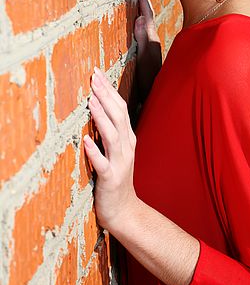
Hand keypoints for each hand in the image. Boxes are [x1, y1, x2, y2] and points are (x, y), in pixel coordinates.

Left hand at [84, 67, 137, 232]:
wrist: (124, 211)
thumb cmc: (115, 178)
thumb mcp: (116, 151)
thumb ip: (110, 131)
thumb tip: (97, 107)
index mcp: (127, 138)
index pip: (120, 108)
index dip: (109, 90)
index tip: (97, 73)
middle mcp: (126, 147)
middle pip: (118, 116)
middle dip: (106, 96)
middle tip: (94, 78)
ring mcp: (120, 162)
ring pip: (112, 135)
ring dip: (102, 117)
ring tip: (92, 102)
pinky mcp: (110, 179)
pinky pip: (102, 164)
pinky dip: (94, 152)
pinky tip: (85, 141)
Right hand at [135, 0, 161, 100]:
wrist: (157, 99)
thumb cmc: (150, 82)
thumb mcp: (145, 60)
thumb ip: (144, 40)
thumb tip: (141, 17)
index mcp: (152, 41)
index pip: (148, 16)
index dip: (144, 1)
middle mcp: (153, 43)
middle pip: (149, 18)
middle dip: (144, 4)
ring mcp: (151, 50)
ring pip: (147, 26)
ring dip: (142, 14)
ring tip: (137, 4)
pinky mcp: (148, 58)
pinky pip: (144, 35)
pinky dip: (141, 26)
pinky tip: (137, 28)